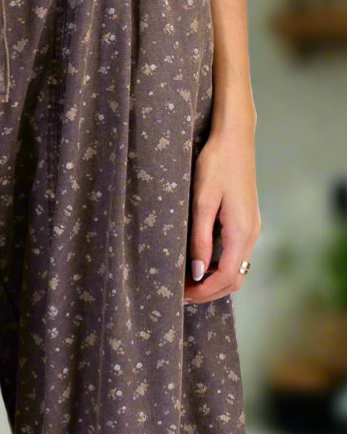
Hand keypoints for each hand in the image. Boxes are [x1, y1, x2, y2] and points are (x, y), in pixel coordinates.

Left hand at [185, 121, 259, 303]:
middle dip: (208, 292)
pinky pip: (235, 256)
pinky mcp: (247, 223)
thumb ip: (200, 240)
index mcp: (241, 231)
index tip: (180, 295)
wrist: (234, 138)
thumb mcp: (202, 202)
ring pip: (236, 270)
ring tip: (186, 282)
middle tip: (180, 294)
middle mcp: (251, 234)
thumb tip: (198, 273)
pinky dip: (218, 268)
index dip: (203, 291)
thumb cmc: (216, 164)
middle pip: (234, 280)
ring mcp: (251, 229)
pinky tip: (198, 265)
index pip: (225, 277)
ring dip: (213, 281)